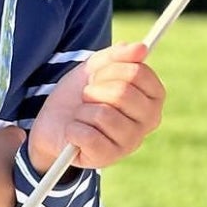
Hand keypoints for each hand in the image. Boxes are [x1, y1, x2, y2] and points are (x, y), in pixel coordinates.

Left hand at [28, 42, 164, 174]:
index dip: (111, 69)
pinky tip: (74, 133)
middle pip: (123, 93)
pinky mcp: (108, 158)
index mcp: (153, 97)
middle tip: (86, 96)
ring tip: (81, 116)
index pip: (138, 73)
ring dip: (82, 111)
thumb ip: (117, 56)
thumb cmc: (81, 96)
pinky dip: (73, 130)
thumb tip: (141, 48)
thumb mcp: (95, 69)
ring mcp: (130, 142)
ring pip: (103, 115)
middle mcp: (149, 121)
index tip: (98, 75)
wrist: (54, 124)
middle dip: (94, 90)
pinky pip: (88, 136)